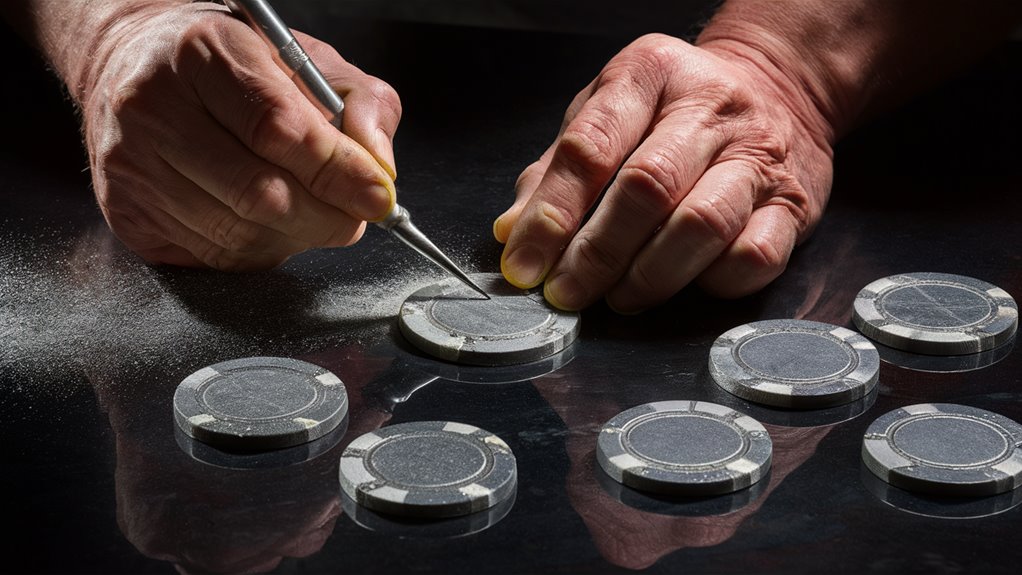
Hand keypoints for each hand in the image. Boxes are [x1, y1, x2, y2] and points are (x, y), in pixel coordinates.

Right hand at [79, 2, 400, 269]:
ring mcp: (132, 166)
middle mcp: (154, 108)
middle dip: (327, 216)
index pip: (279, 129)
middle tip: (353, 213)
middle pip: (260, 194)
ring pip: (240, 234)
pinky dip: (259, 249)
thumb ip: (359, 103)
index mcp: (202, 52)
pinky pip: (215, 257)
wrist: (131, 65)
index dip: (339, 172)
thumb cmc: (228, 64)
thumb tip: (378, 167)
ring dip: (296, 236)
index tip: (377, 195)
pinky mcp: (127, 214)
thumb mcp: (306, 58)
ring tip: (310, 210)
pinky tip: (265, 221)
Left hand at [494, 33, 833, 311]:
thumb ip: (556, 170)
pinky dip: (712, 282)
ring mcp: (758, 155)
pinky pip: (754, 255)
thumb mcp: (607, 113)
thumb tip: (513, 233)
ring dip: (649, 276)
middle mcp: (709, 108)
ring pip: (701, 225)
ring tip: (619, 297)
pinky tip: (686, 284)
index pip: (590, 147)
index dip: (551, 214)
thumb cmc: (674, 110)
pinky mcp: (794, 203)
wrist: (779, 88)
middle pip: (645, 189)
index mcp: (649, 74)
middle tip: (566, 293)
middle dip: (595, 254)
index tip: (524, 263)